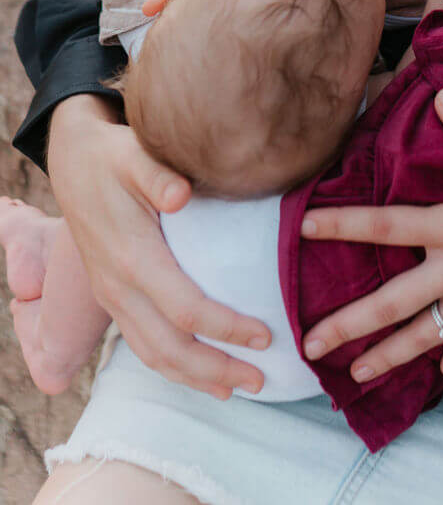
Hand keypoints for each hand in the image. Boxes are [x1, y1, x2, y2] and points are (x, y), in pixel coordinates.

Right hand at [47, 95, 270, 399]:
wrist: (75, 164)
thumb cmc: (115, 157)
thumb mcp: (134, 154)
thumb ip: (158, 174)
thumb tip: (181, 194)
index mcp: (132, 257)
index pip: (185, 309)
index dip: (226, 328)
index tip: (266, 335)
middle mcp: (118, 287)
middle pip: (169, 347)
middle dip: (216, 369)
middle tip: (261, 380)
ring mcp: (112, 297)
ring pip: (152, 355)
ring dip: (195, 378)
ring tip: (236, 389)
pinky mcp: (112, 298)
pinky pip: (142, 345)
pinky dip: (172, 367)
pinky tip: (199, 373)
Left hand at [298, 87, 442, 382]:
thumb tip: (441, 96)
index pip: (387, 226)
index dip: (342, 225)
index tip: (302, 229)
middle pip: (394, 303)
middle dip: (349, 326)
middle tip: (310, 346)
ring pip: (426, 336)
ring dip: (388, 357)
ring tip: (354, 375)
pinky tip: (438, 373)